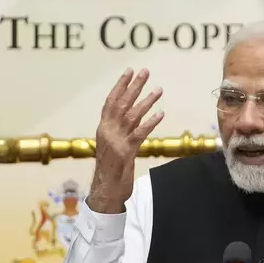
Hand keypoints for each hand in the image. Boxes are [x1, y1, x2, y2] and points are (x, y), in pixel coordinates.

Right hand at [87, 68, 163, 213]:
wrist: (105, 191)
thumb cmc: (111, 170)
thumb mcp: (113, 147)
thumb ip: (121, 131)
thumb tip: (133, 116)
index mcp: (103, 128)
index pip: (111, 101)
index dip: (120, 85)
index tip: (130, 71)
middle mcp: (107, 131)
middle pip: (122, 104)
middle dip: (134, 86)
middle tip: (145, 71)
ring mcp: (116, 141)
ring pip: (132, 116)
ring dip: (146, 101)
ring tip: (159, 89)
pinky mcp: (125, 152)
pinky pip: (139, 134)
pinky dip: (150, 123)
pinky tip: (161, 114)